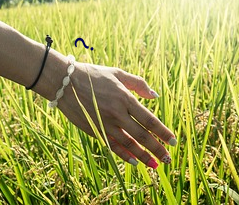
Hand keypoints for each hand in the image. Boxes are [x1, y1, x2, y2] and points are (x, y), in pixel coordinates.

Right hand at [58, 62, 176, 167]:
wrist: (65, 82)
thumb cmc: (93, 75)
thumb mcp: (117, 73)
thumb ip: (138, 83)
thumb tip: (154, 95)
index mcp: (125, 98)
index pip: (149, 120)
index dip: (163, 132)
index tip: (173, 141)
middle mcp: (117, 114)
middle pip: (142, 136)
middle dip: (157, 148)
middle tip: (168, 158)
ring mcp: (105, 124)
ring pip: (129, 144)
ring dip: (144, 156)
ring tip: (155, 165)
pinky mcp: (94, 130)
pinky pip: (112, 146)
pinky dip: (124, 155)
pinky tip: (134, 162)